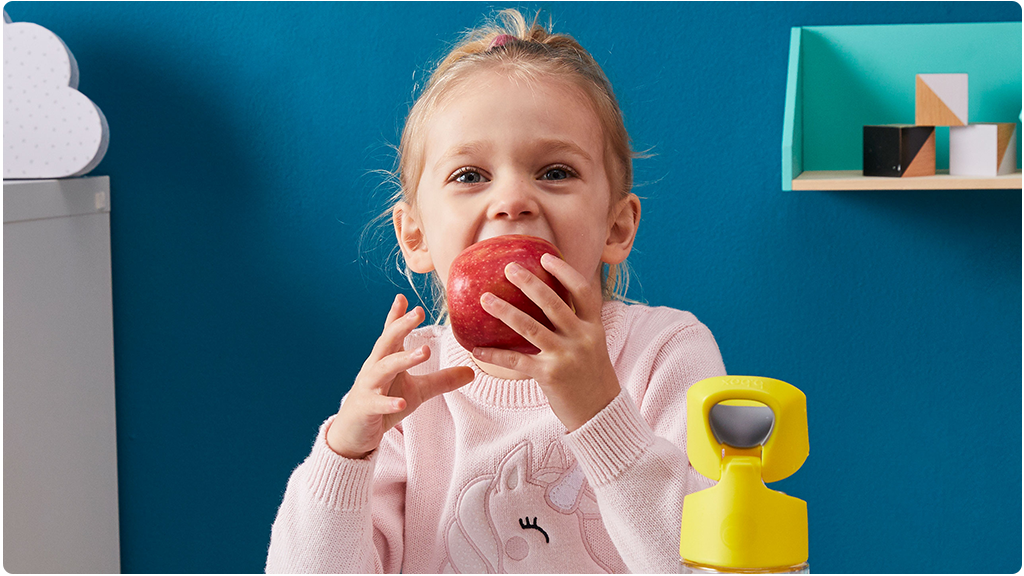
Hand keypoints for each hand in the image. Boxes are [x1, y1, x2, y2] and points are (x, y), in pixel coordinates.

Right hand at [327, 294, 474, 458]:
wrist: (354, 433)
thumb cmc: (384, 406)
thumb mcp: (418, 391)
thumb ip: (442, 380)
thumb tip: (472, 372)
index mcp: (386, 360)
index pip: (391, 334)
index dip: (397, 316)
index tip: (403, 297)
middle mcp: (375, 368)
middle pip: (387, 342)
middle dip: (401, 326)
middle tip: (418, 312)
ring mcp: (368, 387)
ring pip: (383, 368)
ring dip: (403, 359)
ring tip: (424, 352)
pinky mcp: (365, 408)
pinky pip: (377, 404)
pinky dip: (389, 403)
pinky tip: (402, 403)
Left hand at [471, 254, 620, 430]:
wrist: (600, 412)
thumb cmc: (590, 374)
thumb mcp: (592, 344)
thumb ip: (575, 323)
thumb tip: (547, 300)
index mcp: (594, 327)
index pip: (583, 291)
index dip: (565, 272)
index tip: (545, 256)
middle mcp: (582, 338)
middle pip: (553, 303)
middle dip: (529, 283)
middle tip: (509, 268)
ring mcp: (566, 357)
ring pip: (531, 328)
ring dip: (505, 311)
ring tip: (485, 299)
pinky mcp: (550, 376)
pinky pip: (517, 361)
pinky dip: (495, 355)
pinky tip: (477, 350)